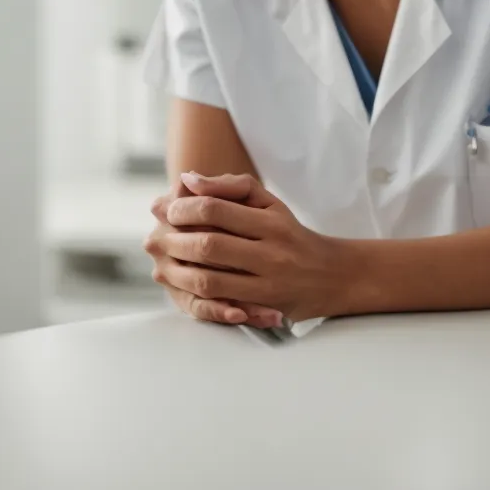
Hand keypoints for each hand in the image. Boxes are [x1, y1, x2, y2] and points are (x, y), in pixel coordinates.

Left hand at [146, 172, 352, 324]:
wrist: (334, 275)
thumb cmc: (289, 232)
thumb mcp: (267, 202)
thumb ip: (228, 186)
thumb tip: (187, 179)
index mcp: (271, 222)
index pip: (214, 210)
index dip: (183, 209)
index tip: (168, 211)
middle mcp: (273, 254)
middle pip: (209, 246)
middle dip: (174, 241)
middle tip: (156, 238)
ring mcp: (270, 285)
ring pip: (211, 281)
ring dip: (178, 272)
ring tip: (162, 263)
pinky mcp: (265, 310)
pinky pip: (222, 306)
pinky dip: (196, 297)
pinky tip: (180, 286)